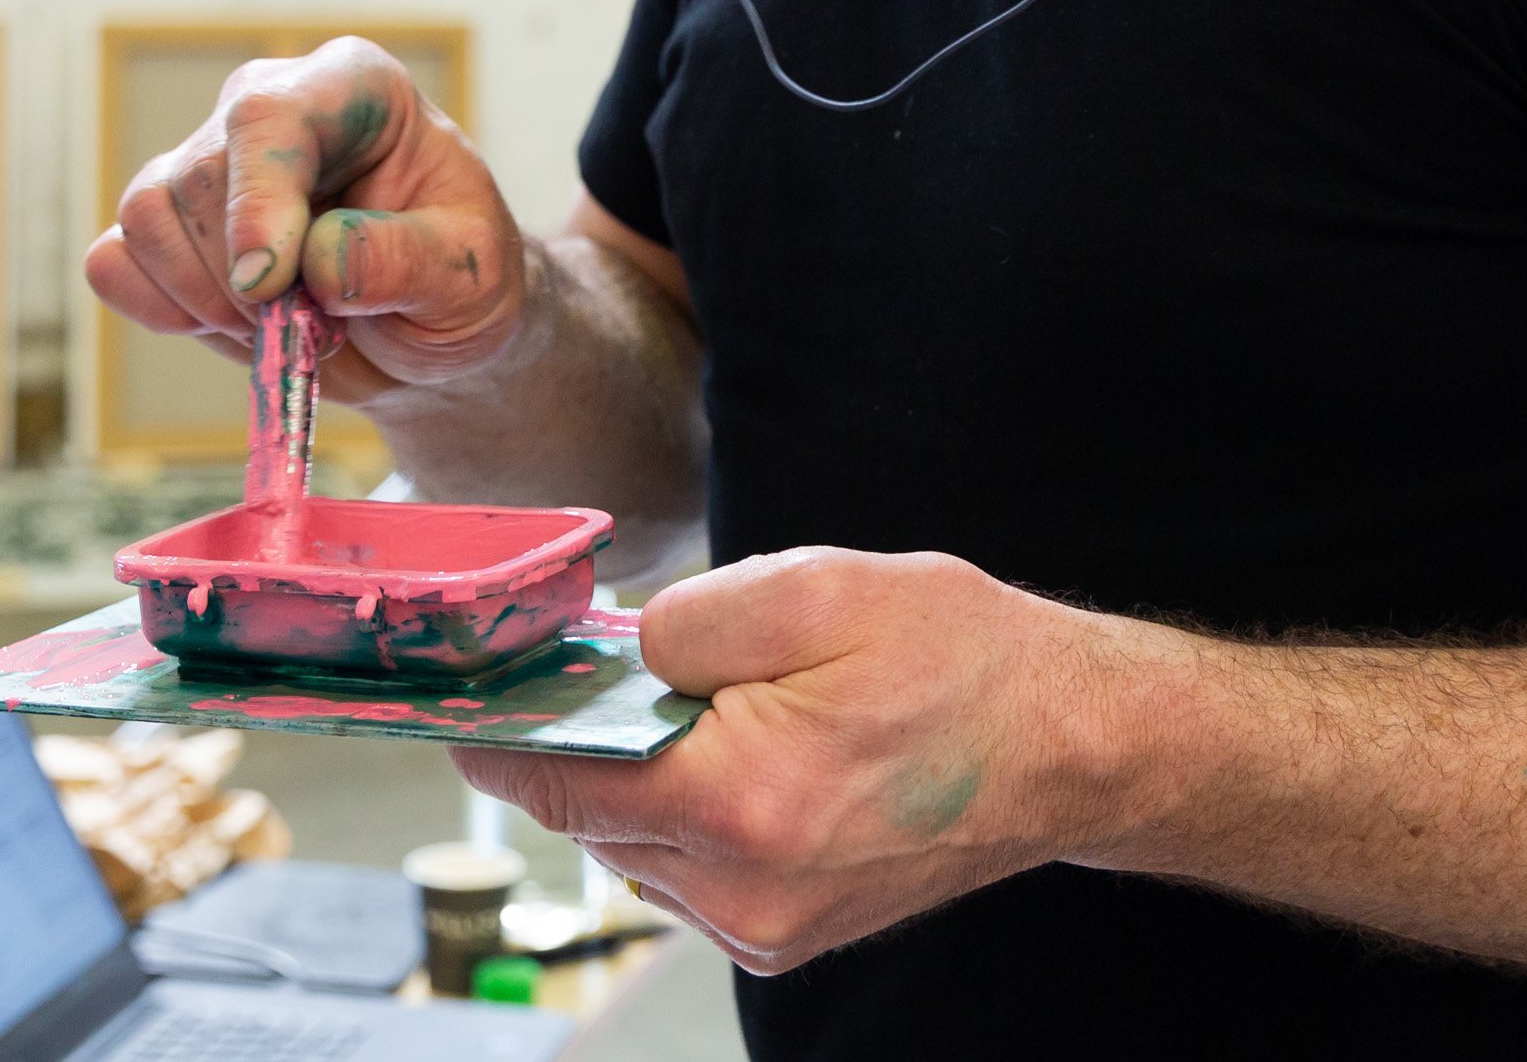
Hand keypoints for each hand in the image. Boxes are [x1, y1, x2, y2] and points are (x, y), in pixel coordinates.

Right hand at [82, 37, 531, 399]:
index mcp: (352, 88)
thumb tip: (314, 260)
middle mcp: (269, 109)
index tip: (270, 284)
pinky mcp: (166, 228)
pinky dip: (161, 312)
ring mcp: (207, 164)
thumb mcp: (471, 277)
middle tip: (319, 328)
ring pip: (146, 220)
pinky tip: (231, 327)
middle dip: (247, 283)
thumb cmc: (459, 283)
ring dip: (208, 303)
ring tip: (288, 327)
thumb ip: (403, 260)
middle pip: (198, 179)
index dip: (255, 200)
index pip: (267, 116)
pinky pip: (113, 263)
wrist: (429, 331)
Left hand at [455, 547, 1123, 973]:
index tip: (458, 700)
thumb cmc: (959, 659)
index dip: (498, 736)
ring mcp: (764, 929)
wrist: (1067, 748)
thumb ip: (690, 618)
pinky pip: (686, 873)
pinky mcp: (784, 938)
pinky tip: (750, 759)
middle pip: (590, 816)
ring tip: (718, 710)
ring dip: (643, 780)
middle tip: (622, 667)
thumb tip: (614, 654)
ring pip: (634, 847)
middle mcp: (743, 890)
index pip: (558, 782)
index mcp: (742, 800)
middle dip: (590, 741)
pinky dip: (688, 816)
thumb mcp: (819, 587)